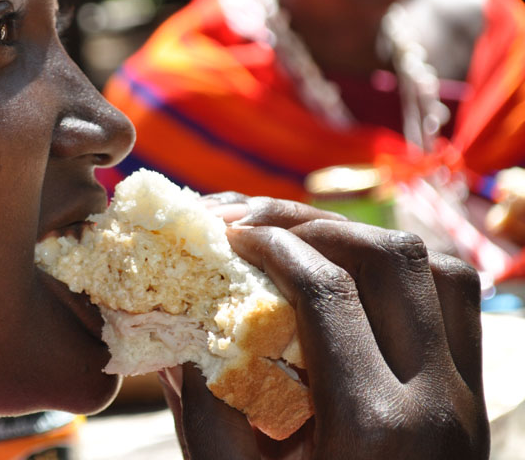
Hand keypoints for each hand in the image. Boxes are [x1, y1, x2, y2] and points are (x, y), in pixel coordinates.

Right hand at [162, 196, 488, 459]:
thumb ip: (204, 409)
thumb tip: (174, 329)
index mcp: (371, 425)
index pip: (328, 289)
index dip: (270, 243)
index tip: (224, 232)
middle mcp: (436, 400)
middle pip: (389, 259)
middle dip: (309, 223)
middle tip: (250, 223)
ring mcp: (467, 396)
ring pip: (437, 267)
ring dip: (363, 238)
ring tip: (299, 238)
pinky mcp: (475, 395)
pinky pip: (457, 298)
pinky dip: (404, 267)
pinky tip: (350, 273)